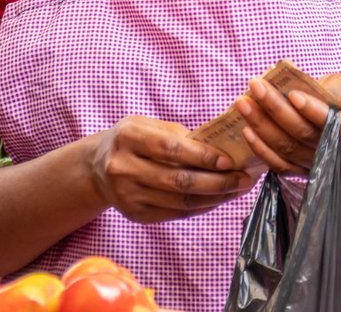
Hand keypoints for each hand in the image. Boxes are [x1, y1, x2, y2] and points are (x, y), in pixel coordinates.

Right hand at [90, 116, 255, 222]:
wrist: (97, 167)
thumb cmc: (133, 139)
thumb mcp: (148, 125)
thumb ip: (179, 135)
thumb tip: (222, 146)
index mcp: (128, 137)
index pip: (171, 149)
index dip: (202, 156)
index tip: (229, 160)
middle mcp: (123, 168)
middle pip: (178, 180)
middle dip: (216, 182)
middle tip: (243, 179)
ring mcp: (127, 195)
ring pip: (179, 202)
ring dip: (214, 198)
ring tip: (237, 190)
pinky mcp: (134, 215)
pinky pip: (174, 214)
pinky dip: (200, 208)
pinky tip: (218, 200)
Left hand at [236, 73, 340, 176]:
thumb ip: (332, 85)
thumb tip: (295, 75)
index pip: (333, 122)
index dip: (312, 109)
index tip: (292, 93)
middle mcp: (337, 152)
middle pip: (302, 133)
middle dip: (276, 109)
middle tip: (255, 85)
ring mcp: (317, 165)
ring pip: (287, 149)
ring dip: (262, 125)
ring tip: (243, 102)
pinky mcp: (302, 171)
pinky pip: (279, 165)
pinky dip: (261, 149)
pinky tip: (246, 130)